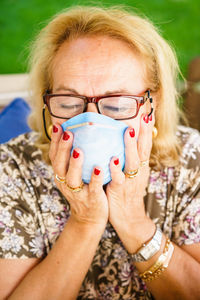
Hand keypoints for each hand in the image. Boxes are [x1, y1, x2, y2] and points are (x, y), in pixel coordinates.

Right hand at [49, 125, 108, 226]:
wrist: (90, 218)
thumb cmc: (84, 189)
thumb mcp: (75, 174)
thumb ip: (76, 157)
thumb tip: (80, 132)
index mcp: (62, 174)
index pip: (54, 156)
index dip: (55, 141)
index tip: (58, 125)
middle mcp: (66, 182)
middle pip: (60, 165)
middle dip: (63, 148)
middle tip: (68, 133)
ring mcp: (78, 192)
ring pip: (73, 178)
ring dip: (75, 164)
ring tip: (79, 150)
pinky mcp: (92, 199)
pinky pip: (93, 188)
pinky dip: (94, 179)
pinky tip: (99, 169)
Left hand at [106, 114, 154, 252]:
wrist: (129, 219)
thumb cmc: (127, 193)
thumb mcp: (131, 175)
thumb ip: (128, 159)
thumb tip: (122, 142)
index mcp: (140, 167)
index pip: (145, 146)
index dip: (147, 131)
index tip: (148, 115)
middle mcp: (137, 172)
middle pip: (143, 150)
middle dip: (144, 133)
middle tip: (145, 117)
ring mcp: (129, 181)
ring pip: (132, 162)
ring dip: (130, 146)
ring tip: (129, 131)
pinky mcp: (119, 191)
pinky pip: (118, 179)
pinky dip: (116, 169)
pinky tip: (113, 159)